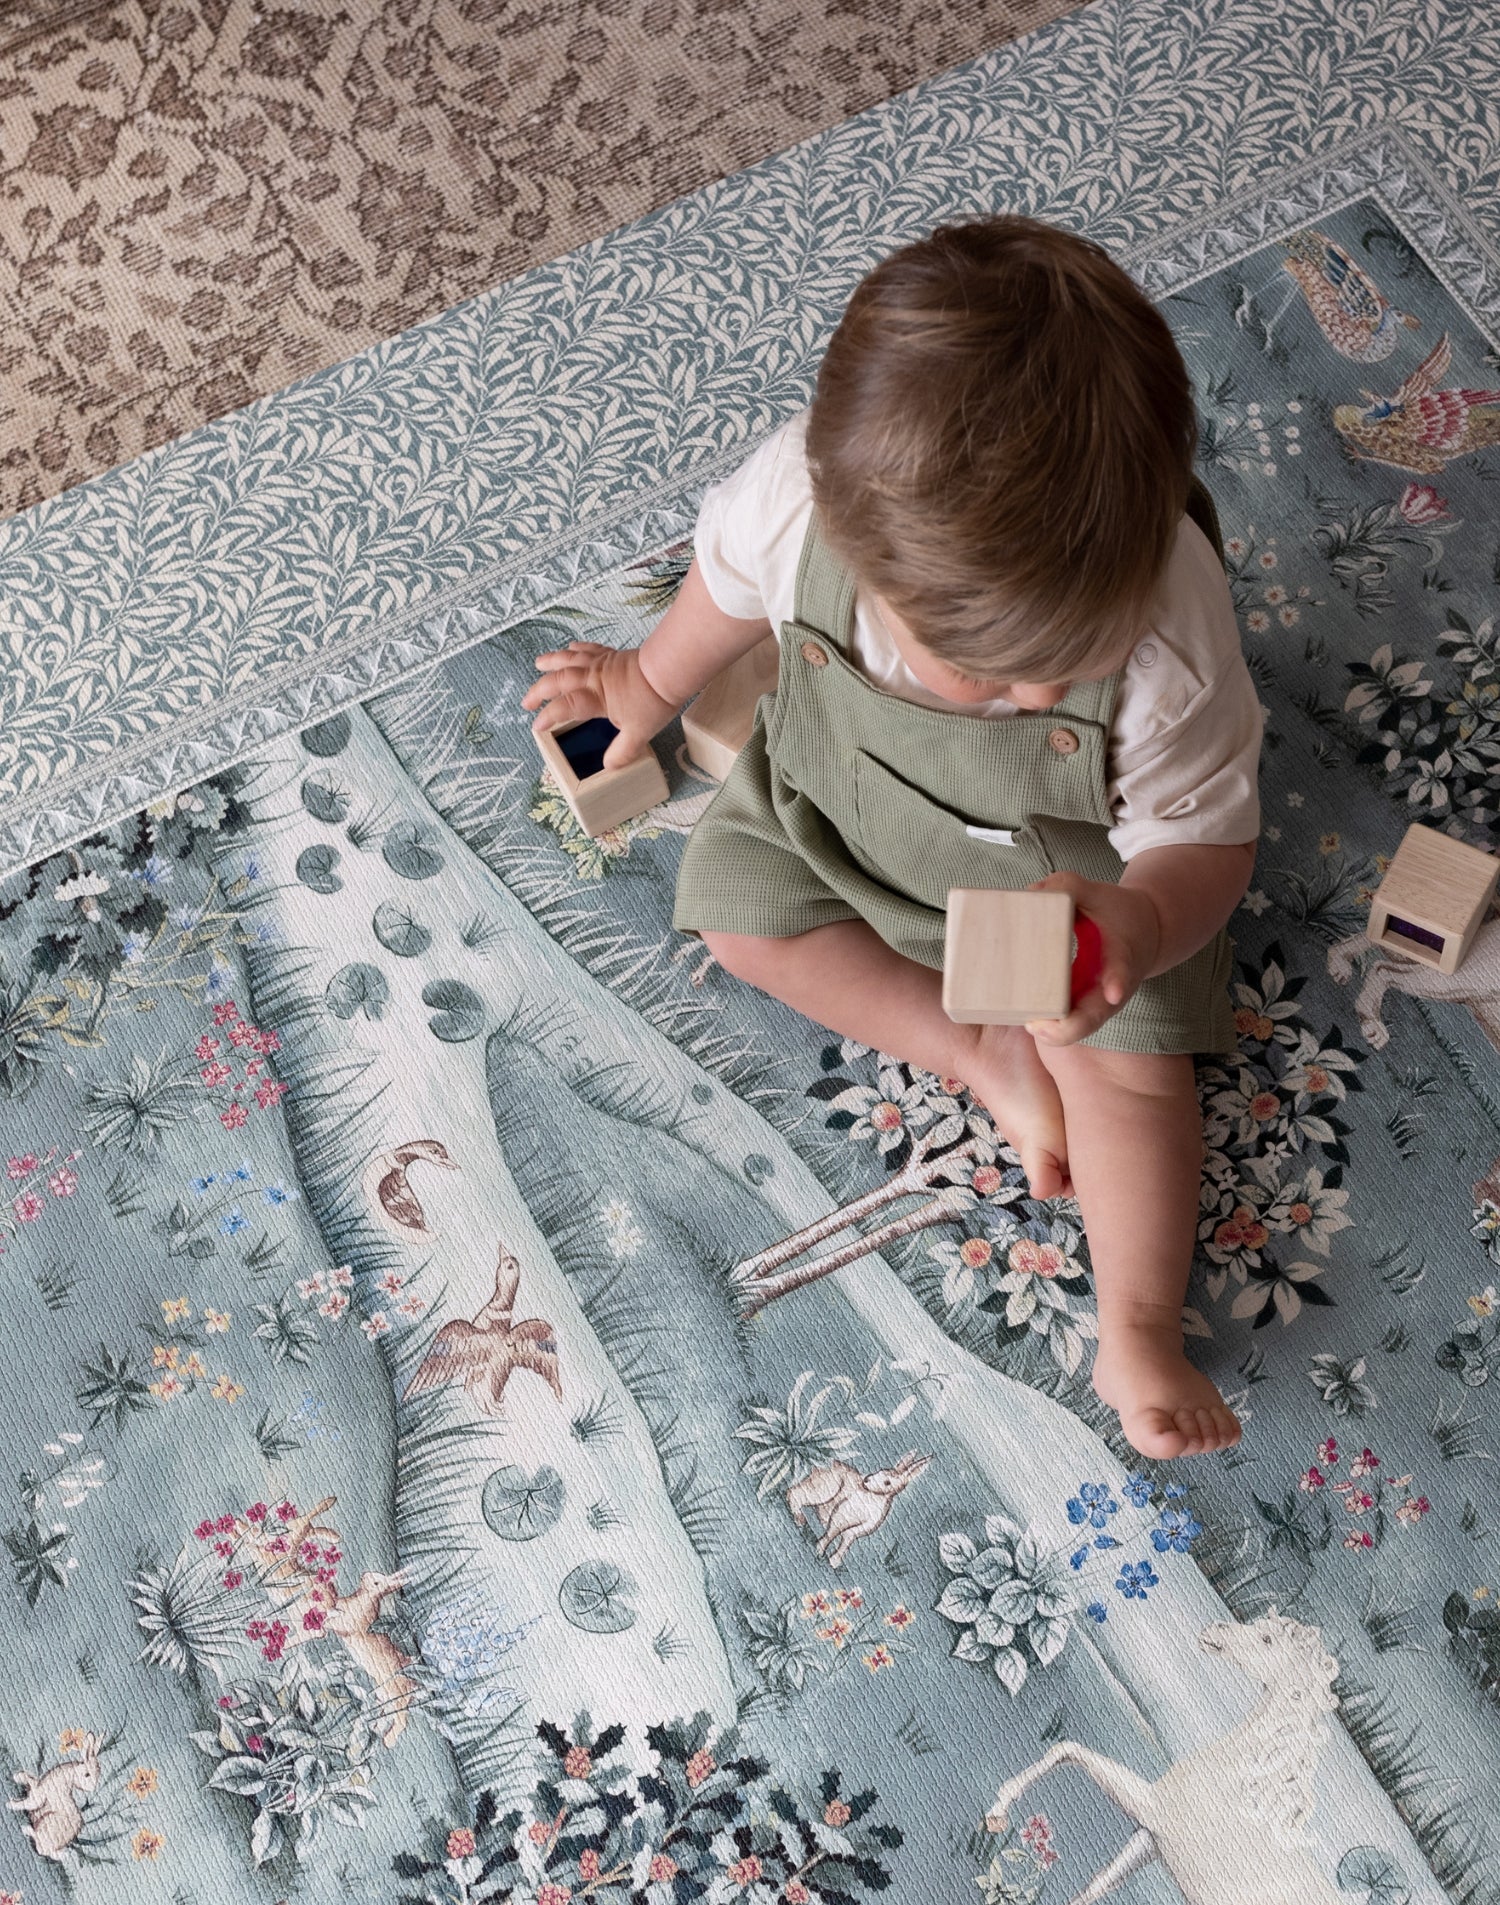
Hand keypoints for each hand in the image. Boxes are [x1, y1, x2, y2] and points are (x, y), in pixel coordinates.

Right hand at [522, 640, 681, 769]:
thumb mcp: (639, 734)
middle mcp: (592, 678)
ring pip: (569, 659)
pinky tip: (570, 647)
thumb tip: (609, 767)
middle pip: (558, 681)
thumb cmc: (653, 701)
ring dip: (551, 661)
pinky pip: (589, 649)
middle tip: (526, 701)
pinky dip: (577, 648)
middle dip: (539, 691)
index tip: (536, 726)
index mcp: (595, 698)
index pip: (564, 707)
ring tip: (538, 664)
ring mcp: (601, 664)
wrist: (668, 670)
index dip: (547, 716)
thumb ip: (622, 752)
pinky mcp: (612, 654)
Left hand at [1023, 870, 1160, 1046]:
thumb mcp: (1100, 892)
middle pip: (1090, 1021)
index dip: (1117, 983)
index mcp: (1122, 958)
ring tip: (1028, 1021)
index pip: (1121, 973)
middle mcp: (1111, 990)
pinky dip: (1047, 1024)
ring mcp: (1097, 1004)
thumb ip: (1068, 886)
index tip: (1114, 993)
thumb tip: (1030, 894)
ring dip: (1052, 1031)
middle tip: (1035, 1022)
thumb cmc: (1120, 913)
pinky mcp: (1083, 1007)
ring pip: (1075, 1030)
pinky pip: (1064, 1024)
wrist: (1146, 933)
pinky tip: (1026, 1017)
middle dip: (1064, 1028)